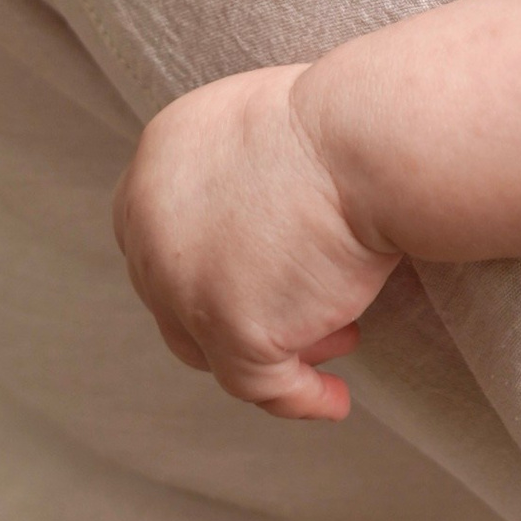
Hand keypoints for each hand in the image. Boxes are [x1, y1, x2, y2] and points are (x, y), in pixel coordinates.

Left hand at [112, 61, 398, 419]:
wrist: (370, 135)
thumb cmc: (344, 119)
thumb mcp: (259, 128)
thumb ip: (233, 177)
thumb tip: (253, 231)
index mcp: (157, 162)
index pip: (157, 239)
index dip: (205, 268)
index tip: (260, 279)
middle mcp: (150, 225)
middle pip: (178, 299)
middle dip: (246, 311)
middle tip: (314, 313)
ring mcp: (183, 283)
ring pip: (210, 348)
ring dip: (273, 352)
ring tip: (340, 342)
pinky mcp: (230, 328)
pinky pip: (262, 386)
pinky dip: (298, 398)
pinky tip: (334, 401)